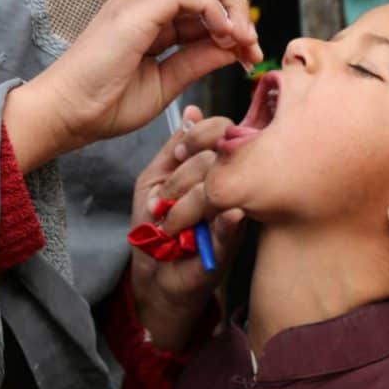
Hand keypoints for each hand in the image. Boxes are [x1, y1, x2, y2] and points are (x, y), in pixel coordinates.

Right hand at [4, 0, 261, 172]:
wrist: (64, 115)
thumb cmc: (103, 105)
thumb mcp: (164, 84)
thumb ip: (195, 61)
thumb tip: (232, 46)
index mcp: (145, 18)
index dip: (227, 15)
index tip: (245, 52)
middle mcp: (141, 1)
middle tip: (249, 40)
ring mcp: (136, 2)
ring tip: (239, 35)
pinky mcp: (134, 12)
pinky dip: (213, 9)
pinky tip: (223, 36)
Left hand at [131, 105, 245, 349]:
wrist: (154, 276)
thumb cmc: (155, 226)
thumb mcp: (156, 179)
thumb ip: (174, 148)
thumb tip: (193, 112)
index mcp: (215, 168)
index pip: (224, 133)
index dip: (203, 134)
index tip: (182, 151)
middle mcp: (229, 187)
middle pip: (220, 159)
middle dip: (183, 175)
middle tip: (162, 200)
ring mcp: (233, 216)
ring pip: (223, 188)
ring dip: (188, 200)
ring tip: (167, 221)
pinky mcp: (230, 246)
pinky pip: (233, 227)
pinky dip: (226, 220)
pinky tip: (223, 215)